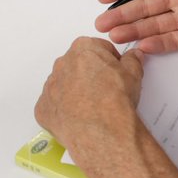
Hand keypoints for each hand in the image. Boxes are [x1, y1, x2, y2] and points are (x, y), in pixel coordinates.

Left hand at [35, 37, 144, 166]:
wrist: (102, 129)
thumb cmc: (114, 99)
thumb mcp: (133, 73)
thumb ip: (132, 59)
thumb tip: (133, 56)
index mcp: (83, 49)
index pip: (98, 48)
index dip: (110, 61)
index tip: (115, 71)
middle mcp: (63, 64)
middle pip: (78, 65)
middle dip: (90, 74)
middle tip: (105, 90)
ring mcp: (50, 86)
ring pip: (64, 85)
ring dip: (75, 91)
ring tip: (93, 106)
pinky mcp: (43, 107)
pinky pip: (54, 105)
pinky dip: (64, 110)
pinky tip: (79, 118)